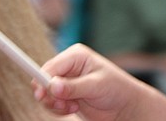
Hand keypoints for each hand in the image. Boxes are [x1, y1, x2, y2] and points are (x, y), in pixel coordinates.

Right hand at [33, 43, 165, 120]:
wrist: (125, 106)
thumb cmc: (116, 89)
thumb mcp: (96, 86)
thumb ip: (74, 87)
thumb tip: (53, 86)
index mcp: (75, 55)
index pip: (52, 66)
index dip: (43, 79)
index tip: (41, 93)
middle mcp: (68, 66)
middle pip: (44, 79)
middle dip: (49, 94)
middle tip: (61, 105)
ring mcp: (66, 81)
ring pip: (46, 93)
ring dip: (54, 104)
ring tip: (71, 108)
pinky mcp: (66, 95)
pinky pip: (52, 103)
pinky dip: (58, 109)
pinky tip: (72, 109)